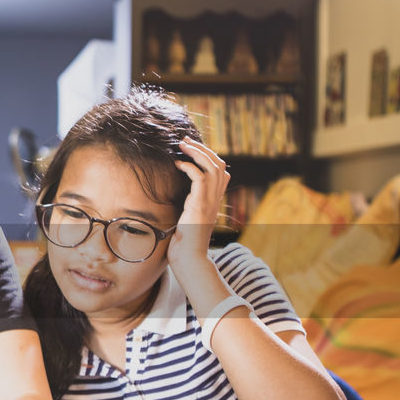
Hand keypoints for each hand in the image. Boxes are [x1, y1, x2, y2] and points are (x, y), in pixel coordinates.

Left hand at [167, 137, 229, 271]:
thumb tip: (180, 199)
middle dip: (203, 149)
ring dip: (197, 152)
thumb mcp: (188, 220)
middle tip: (185, 140)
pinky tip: (178, 164)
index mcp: (214, 201)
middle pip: (219, 165)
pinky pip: (200, 178)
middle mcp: (215, 199)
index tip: (193, 149)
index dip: (210, 157)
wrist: (189, 259)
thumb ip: (189, 207)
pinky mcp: (200, 205)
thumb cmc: (184, 244)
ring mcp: (210, 202)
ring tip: (182, 145)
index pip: (222, 173)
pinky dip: (189, 166)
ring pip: (212, 167)